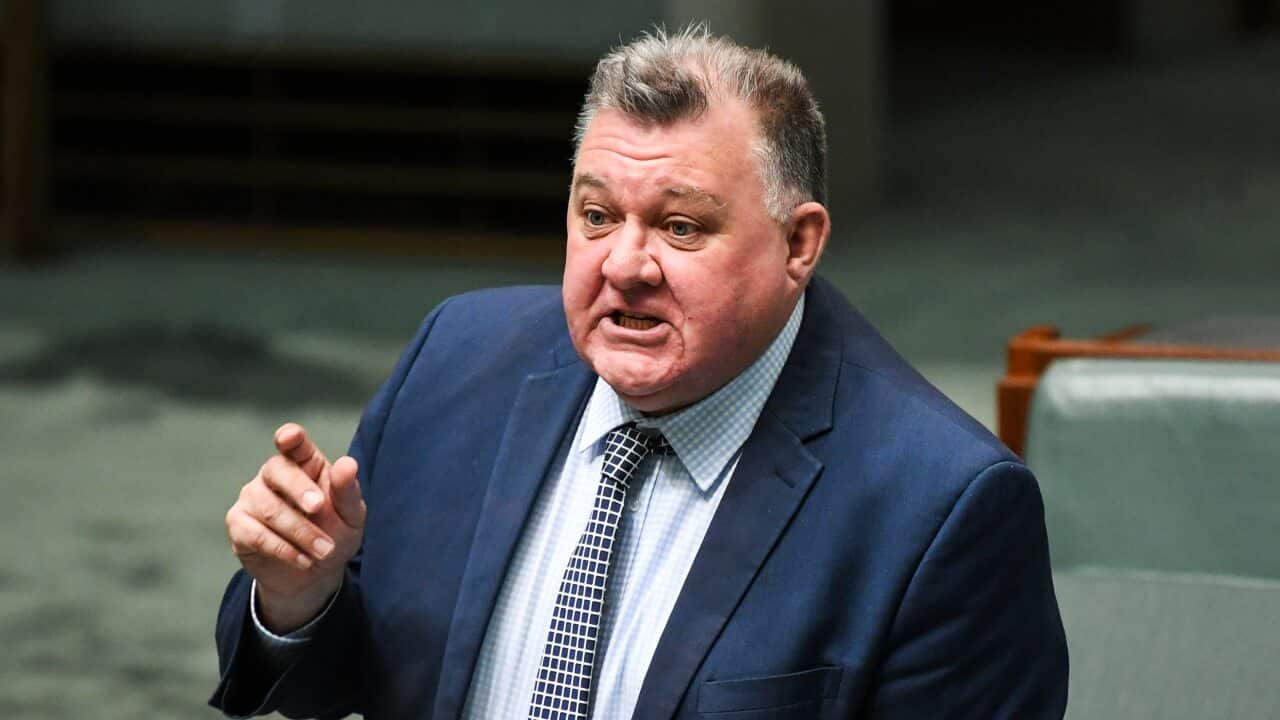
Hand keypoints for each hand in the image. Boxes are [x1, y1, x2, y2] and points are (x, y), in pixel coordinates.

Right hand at [225, 423, 365, 632]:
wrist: (314, 574)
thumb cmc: (334, 533)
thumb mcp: (351, 515)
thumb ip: (348, 491)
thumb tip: (348, 464)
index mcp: (304, 463)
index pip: (293, 443)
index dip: (290, 437)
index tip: (290, 437)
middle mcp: (273, 475)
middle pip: (277, 470)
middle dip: (299, 489)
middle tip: (319, 507)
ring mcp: (252, 498)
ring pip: (269, 508)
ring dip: (301, 532)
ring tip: (324, 551)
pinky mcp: (239, 525)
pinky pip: (256, 535)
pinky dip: (284, 550)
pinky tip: (304, 561)